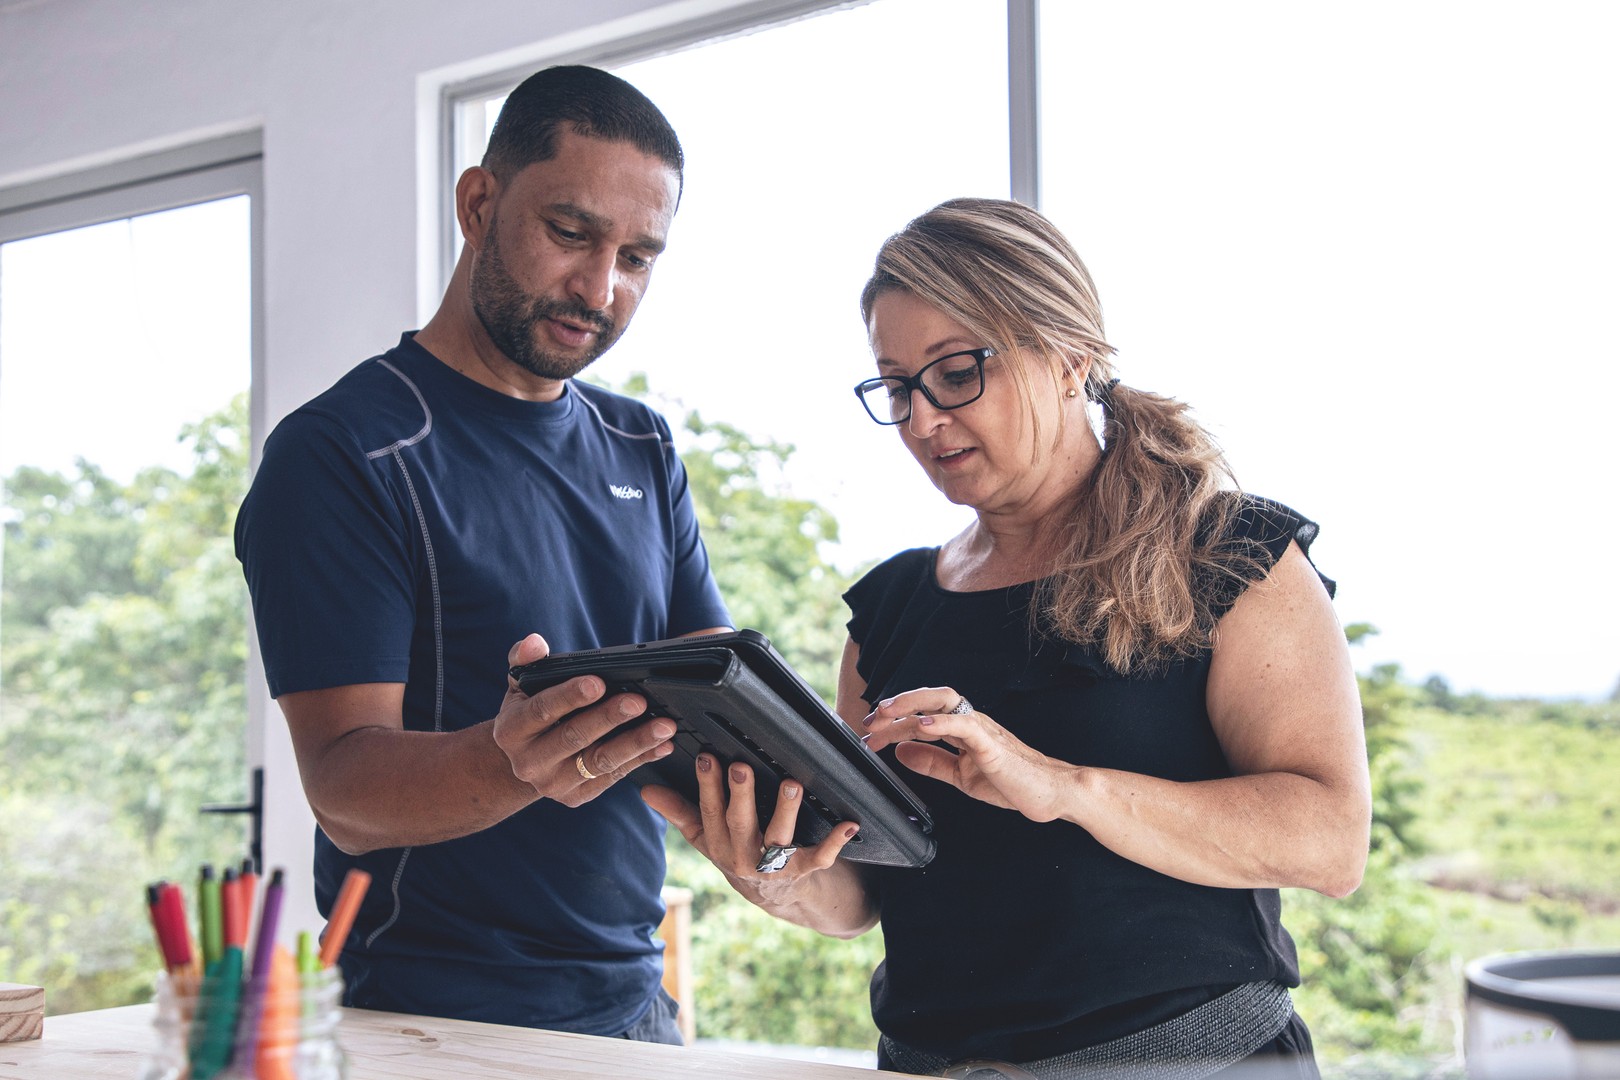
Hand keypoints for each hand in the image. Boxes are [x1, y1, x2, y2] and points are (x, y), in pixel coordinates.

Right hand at [493, 634, 677, 806]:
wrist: (524, 760)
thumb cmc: (530, 711)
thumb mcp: (521, 684)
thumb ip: (526, 659)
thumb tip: (534, 642)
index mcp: (511, 730)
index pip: (541, 710)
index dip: (570, 696)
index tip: (598, 682)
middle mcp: (529, 762)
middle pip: (574, 737)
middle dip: (609, 718)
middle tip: (639, 701)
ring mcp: (553, 783)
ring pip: (600, 762)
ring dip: (635, 743)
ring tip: (665, 725)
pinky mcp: (577, 796)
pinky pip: (614, 776)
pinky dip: (641, 759)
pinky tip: (663, 744)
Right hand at [643, 755, 860, 903]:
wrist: (775, 896)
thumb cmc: (737, 853)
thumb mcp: (705, 838)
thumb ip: (679, 812)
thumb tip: (645, 791)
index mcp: (718, 844)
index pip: (708, 811)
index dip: (707, 786)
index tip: (706, 757)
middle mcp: (743, 856)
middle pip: (740, 823)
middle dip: (739, 795)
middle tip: (741, 766)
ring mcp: (774, 865)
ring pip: (778, 838)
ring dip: (786, 810)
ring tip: (792, 784)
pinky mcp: (803, 870)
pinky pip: (820, 857)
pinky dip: (835, 841)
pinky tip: (849, 824)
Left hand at [861, 687, 1075, 822]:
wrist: (1052, 794)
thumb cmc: (1014, 783)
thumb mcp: (962, 775)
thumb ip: (933, 762)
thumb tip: (901, 751)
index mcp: (963, 730)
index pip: (922, 716)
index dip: (894, 722)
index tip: (871, 733)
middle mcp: (972, 722)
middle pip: (930, 698)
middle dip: (897, 705)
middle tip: (870, 720)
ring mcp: (983, 730)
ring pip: (944, 701)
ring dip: (912, 705)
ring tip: (887, 713)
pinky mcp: (993, 744)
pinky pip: (966, 724)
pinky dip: (942, 721)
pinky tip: (923, 724)